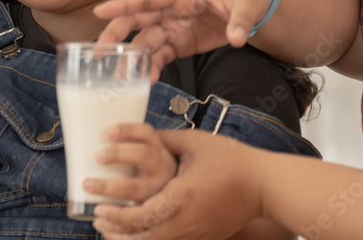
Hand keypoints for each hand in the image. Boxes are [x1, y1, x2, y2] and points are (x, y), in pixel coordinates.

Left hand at [91, 130, 263, 239]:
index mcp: (183, 195)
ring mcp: (197, 233)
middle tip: (96, 218)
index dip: (117, 215)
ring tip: (108, 230)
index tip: (98, 206)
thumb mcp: (194, 142)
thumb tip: (134, 133)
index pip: (143, 214)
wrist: (265, 186)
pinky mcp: (203, 238)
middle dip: (116, 231)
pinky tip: (134, 234)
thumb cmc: (231, 160)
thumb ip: (161, 139)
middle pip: (145, 237)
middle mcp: (189, 220)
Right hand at [93, 0, 270, 81]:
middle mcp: (170, 10)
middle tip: (99, 52)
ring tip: (120, 79)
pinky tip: (146, 80)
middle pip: (135, 20)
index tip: (100, 11)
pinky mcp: (180, 42)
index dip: (123, 4)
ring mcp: (173, 27)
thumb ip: (240, 20)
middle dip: (115, 35)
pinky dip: (151, 68)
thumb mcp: (248, 1)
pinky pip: (160, 55)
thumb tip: (236, 38)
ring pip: (144, 42)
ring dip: (131, 59)